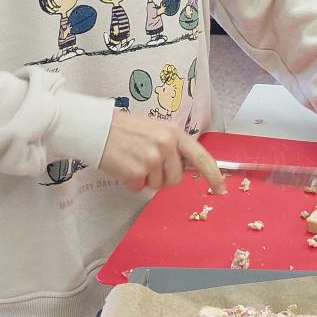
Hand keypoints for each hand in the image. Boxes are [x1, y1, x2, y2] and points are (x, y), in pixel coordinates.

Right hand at [100, 112, 224, 193]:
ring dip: (145, 179)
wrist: (96, 128)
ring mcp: (152, 158)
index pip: (201, 156)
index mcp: (174, 132)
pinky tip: (123, 166)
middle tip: (145, 162)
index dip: (213, 175)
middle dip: (162, 177)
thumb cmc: (124, 129)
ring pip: (158, 185)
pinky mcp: (137, 171)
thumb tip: (185, 166)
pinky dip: (130, 182)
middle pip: (176, 178)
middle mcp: (166, 144)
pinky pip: (140, 188)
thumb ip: (172, 145)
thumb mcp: (155, 129)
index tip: (220, 189)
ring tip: (132, 161)